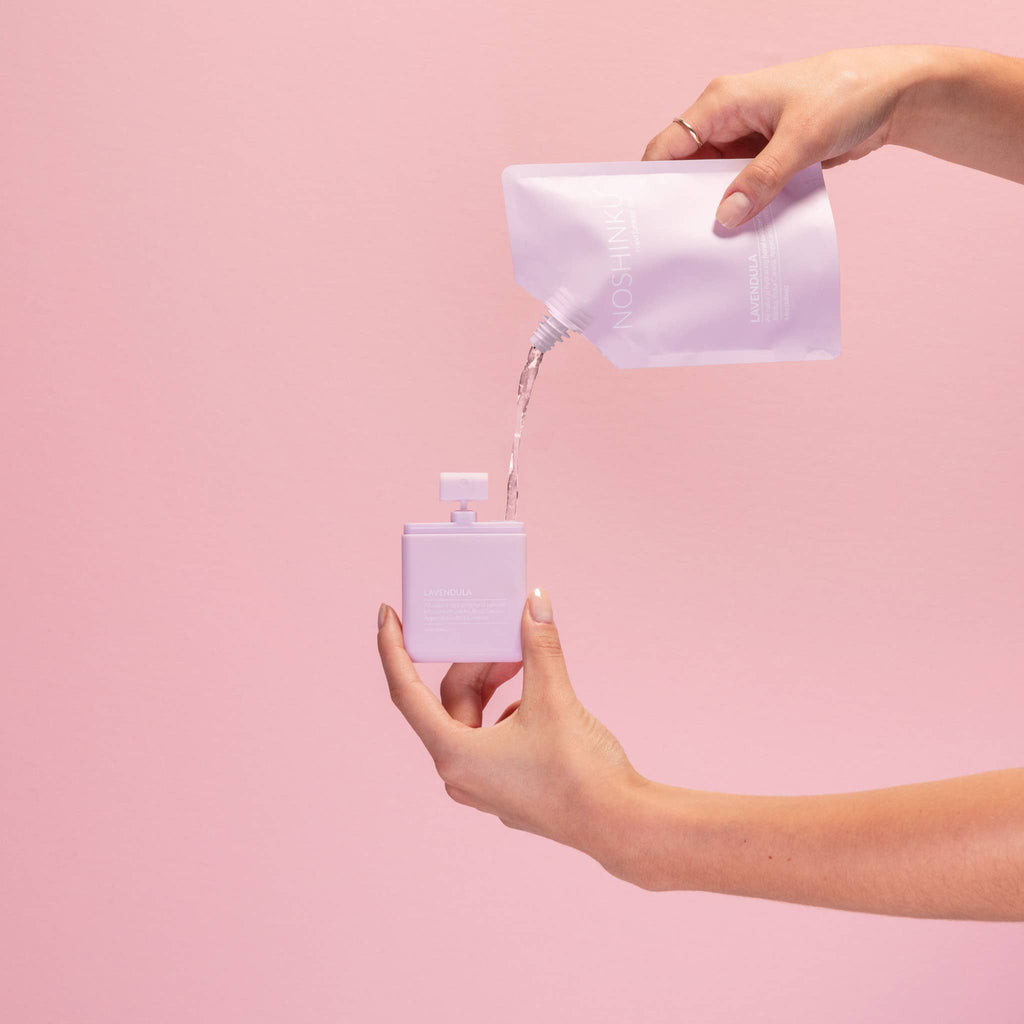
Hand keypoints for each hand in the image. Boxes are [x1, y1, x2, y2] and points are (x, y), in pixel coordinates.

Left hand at [377, 588, 645, 876]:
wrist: (619, 823)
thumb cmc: (580, 769)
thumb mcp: (554, 697)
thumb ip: (538, 647)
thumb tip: (534, 603)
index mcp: (454, 753)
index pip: (406, 691)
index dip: (392, 649)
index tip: (387, 615)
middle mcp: (460, 775)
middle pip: (452, 701)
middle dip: (476, 662)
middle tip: (505, 635)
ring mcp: (484, 787)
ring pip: (473, 720)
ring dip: (493, 686)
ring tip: (524, 661)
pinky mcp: (508, 791)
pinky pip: (491, 739)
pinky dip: (506, 710)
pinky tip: (534, 698)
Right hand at [643, 46, 928, 227]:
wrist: (894, 93)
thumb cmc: (848, 94)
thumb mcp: (802, 139)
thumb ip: (762, 179)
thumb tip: (726, 217)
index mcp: (723, 102)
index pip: (669, 144)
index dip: (653, 181)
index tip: (649, 221)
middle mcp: (728, 120)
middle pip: (686, 168)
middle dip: (683, 202)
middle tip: (680, 242)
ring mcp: (746, 140)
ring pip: (714, 182)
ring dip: (715, 208)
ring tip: (710, 244)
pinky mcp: (764, 157)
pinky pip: (741, 188)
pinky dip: (740, 208)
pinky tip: (739, 234)